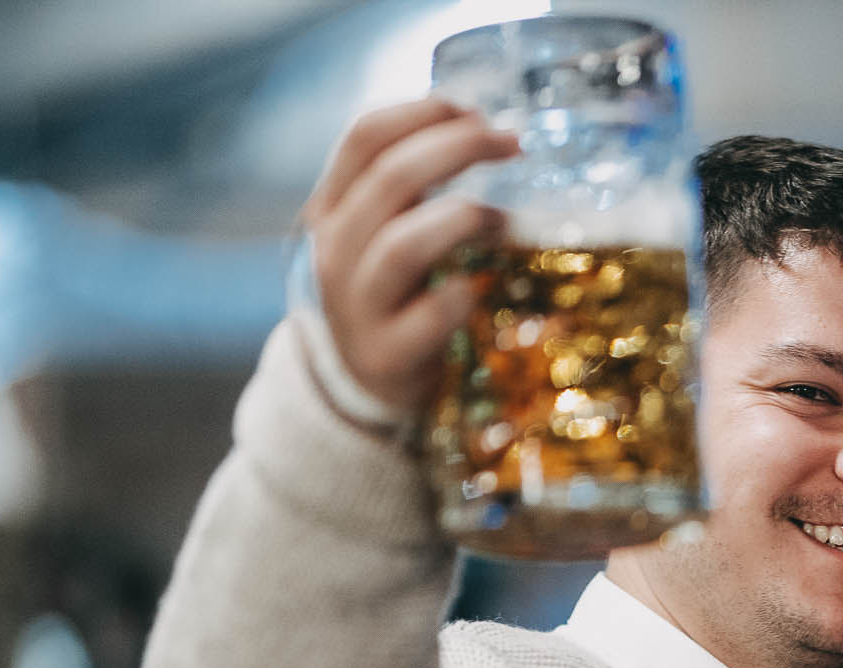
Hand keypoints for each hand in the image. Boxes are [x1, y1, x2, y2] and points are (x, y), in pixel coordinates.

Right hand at [302, 100, 518, 413]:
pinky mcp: (387, 353)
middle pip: (390, 178)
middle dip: (458, 148)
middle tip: (511, 144)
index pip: (363, 138)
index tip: (474, 109)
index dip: (422, 113)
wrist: (359, 384)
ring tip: (501, 219)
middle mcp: (334, 249)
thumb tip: (477, 128)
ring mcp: (356, 304)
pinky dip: (460, 296)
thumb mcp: (380, 232)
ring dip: (462, 218)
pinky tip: (477, 288)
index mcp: (332, 208)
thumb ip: (410, 189)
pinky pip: (428, 314)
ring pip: (402, 244)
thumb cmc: (390, 294)